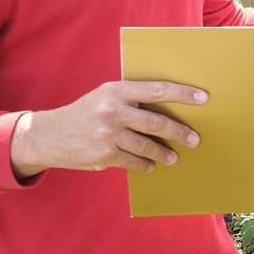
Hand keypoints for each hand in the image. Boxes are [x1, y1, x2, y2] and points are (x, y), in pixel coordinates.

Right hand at [10, 79, 206, 179]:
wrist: (50, 135)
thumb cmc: (86, 112)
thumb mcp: (105, 96)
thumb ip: (132, 98)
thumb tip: (169, 106)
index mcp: (116, 91)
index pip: (157, 89)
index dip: (182, 93)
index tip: (203, 98)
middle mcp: (113, 111)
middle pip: (156, 122)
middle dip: (179, 131)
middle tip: (194, 138)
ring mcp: (108, 135)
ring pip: (147, 145)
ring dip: (164, 152)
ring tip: (174, 156)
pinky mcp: (104, 155)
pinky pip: (134, 161)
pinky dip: (146, 163)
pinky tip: (152, 164)